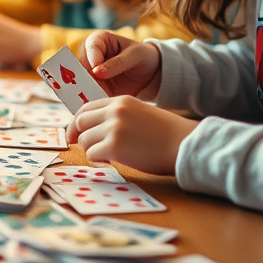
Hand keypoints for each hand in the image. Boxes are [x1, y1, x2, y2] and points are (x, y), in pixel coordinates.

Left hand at [67, 96, 197, 175]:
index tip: (76, 133)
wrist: (186, 145)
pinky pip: (92, 154)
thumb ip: (117, 116)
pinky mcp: (114, 146)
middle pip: (80, 122)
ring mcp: (113, 128)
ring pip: (84, 139)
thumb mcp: (140, 114)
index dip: (78, 122)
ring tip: (109, 155)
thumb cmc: (166, 134)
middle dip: (79, 135)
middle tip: (86, 147)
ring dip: (92, 149)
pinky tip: (112, 160)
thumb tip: (92, 129)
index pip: (86, 108)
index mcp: (120, 101)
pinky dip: (98, 159)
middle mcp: (114, 111)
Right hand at [83, 31, 162, 98]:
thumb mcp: (135, 56)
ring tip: (96, 99)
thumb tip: (96, 72)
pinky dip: (93, 99)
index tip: (95, 72)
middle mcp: (90, 55)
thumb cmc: (142, 56)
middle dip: (86, 78)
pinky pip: (89, 93)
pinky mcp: (94, 87)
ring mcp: (90, 72)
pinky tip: (99, 104)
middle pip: (81, 66)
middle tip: (91, 89)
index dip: (92, 59)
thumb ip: (117, 63)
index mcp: (99, 40)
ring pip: (83, 81)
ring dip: (88, 91)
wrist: (150, 72)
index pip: (91, 47)